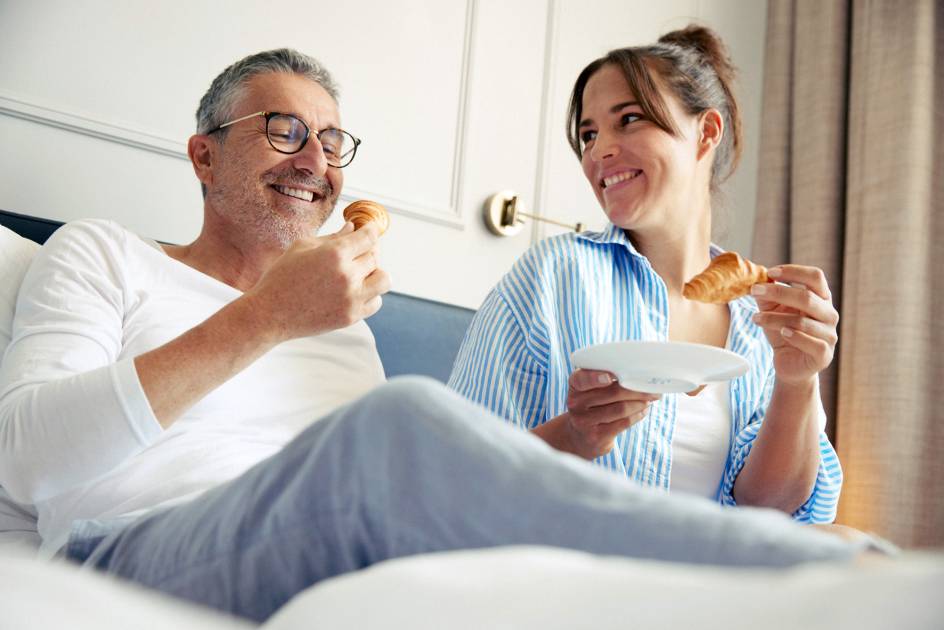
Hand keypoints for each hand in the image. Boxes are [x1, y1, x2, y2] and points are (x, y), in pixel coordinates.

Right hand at [244, 221, 390, 342]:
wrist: (270, 314)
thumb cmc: (281, 277)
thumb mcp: (302, 248)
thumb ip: (332, 237)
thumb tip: (353, 227)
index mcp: (334, 254)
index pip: (369, 236)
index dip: (372, 230)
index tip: (371, 229)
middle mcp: (347, 275)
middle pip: (375, 256)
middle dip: (368, 250)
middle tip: (358, 250)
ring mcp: (351, 298)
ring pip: (384, 279)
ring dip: (376, 273)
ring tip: (361, 272)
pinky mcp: (351, 316)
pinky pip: (376, 302)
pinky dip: (370, 294)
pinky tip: (355, 290)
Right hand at [562, 369, 659, 458]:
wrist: (580, 435)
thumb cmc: (592, 405)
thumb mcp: (589, 388)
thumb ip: (604, 377)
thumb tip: (638, 373)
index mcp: (575, 385)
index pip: (583, 379)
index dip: (596, 377)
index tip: (611, 376)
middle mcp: (576, 403)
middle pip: (612, 393)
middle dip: (637, 390)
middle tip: (653, 389)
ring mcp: (585, 422)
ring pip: (621, 408)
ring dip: (640, 403)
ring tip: (649, 400)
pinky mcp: (596, 436)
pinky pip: (623, 423)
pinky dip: (637, 415)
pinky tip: (643, 411)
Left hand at [750, 265, 838, 385]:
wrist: (789, 364)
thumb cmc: (783, 332)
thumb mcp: (772, 310)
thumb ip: (766, 294)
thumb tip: (756, 277)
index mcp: (820, 298)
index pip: (815, 277)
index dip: (793, 272)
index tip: (769, 272)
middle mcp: (829, 314)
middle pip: (807, 297)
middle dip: (778, 292)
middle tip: (754, 291)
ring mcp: (829, 334)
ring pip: (802, 322)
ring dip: (774, 318)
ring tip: (756, 318)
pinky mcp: (824, 354)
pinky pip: (811, 342)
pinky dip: (794, 336)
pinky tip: (781, 333)